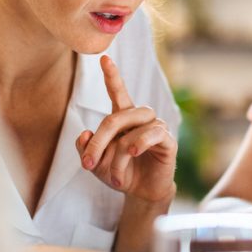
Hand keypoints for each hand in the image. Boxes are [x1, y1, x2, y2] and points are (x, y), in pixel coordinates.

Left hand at [75, 55, 176, 205]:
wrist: (142, 193)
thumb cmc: (121, 173)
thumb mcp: (97, 164)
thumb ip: (86, 149)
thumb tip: (83, 133)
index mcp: (124, 118)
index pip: (118, 93)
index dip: (112, 76)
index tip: (104, 58)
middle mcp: (141, 118)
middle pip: (115, 118)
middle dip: (98, 142)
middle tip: (88, 164)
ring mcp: (155, 127)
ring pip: (130, 132)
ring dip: (117, 156)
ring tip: (115, 176)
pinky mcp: (168, 140)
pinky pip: (152, 134)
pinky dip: (139, 143)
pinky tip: (133, 153)